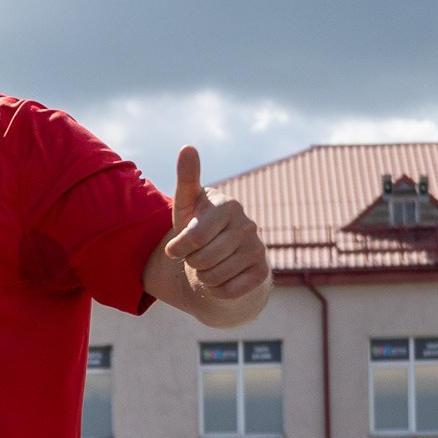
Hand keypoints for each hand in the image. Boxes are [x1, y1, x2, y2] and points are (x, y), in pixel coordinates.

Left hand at [160, 146, 269, 308]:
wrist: (223, 259)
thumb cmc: (200, 227)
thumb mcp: (187, 205)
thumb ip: (187, 179)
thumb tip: (187, 146)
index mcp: (229, 205)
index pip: (194, 236)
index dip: (178, 248)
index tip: (174, 249)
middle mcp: (248, 225)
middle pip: (201, 259)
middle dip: (190, 262)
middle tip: (196, 255)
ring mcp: (258, 249)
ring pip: (213, 277)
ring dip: (202, 277)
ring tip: (208, 266)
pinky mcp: (262, 273)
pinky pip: (227, 291)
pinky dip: (216, 290)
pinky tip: (221, 279)